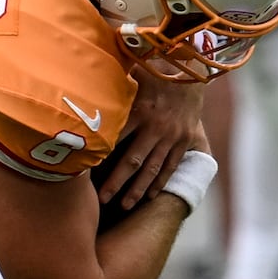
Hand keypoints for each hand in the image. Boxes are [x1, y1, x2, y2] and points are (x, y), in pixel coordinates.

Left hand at [95, 75, 207, 209]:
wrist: (194, 74)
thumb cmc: (157, 73)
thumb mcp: (136, 72)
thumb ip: (114, 78)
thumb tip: (88, 74)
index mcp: (141, 110)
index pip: (116, 136)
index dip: (100, 153)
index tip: (83, 170)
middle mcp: (156, 127)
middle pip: (133, 161)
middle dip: (116, 182)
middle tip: (102, 200)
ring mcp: (172, 137)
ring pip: (153, 169)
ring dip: (138, 190)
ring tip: (124, 206)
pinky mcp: (184, 142)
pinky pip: (171, 166)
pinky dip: (160, 182)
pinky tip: (150, 197)